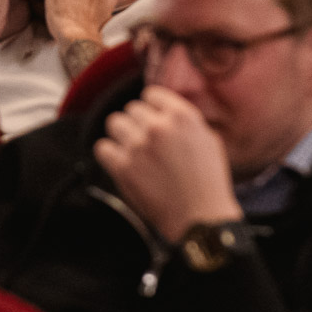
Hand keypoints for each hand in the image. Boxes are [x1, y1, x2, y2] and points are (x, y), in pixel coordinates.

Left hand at [95, 85, 244, 242]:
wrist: (200, 217)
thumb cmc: (208, 182)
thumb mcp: (208, 140)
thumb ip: (185, 121)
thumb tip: (165, 110)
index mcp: (183, 116)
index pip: (151, 94)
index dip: (151, 108)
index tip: (152, 120)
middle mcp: (159, 126)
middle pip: (131, 109)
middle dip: (137, 123)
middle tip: (144, 141)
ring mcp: (139, 146)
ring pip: (114, 123)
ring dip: (121, 135)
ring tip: (131, 150)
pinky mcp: (123, 167)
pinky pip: (103, 148)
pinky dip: (109, 154)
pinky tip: (121, 162)